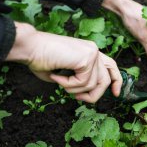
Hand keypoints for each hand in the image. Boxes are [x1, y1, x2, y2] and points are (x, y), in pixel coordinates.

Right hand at [5, 22, 122, 102]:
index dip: (116, 81)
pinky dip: (68, 84)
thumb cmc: (41, 59)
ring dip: (74, 89)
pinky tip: (57, 76)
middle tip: (79, 99)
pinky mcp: (87, 58)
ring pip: (93, 84)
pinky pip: (83, 82)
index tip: (116, 94)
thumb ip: (78, 80)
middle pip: (106, 79)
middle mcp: (93, 50)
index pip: (111, 66)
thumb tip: (85, 93)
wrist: (30, 47)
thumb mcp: (64, 73)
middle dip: (95, 94)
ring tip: (59, 80)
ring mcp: (92, 53)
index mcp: (89, 51)